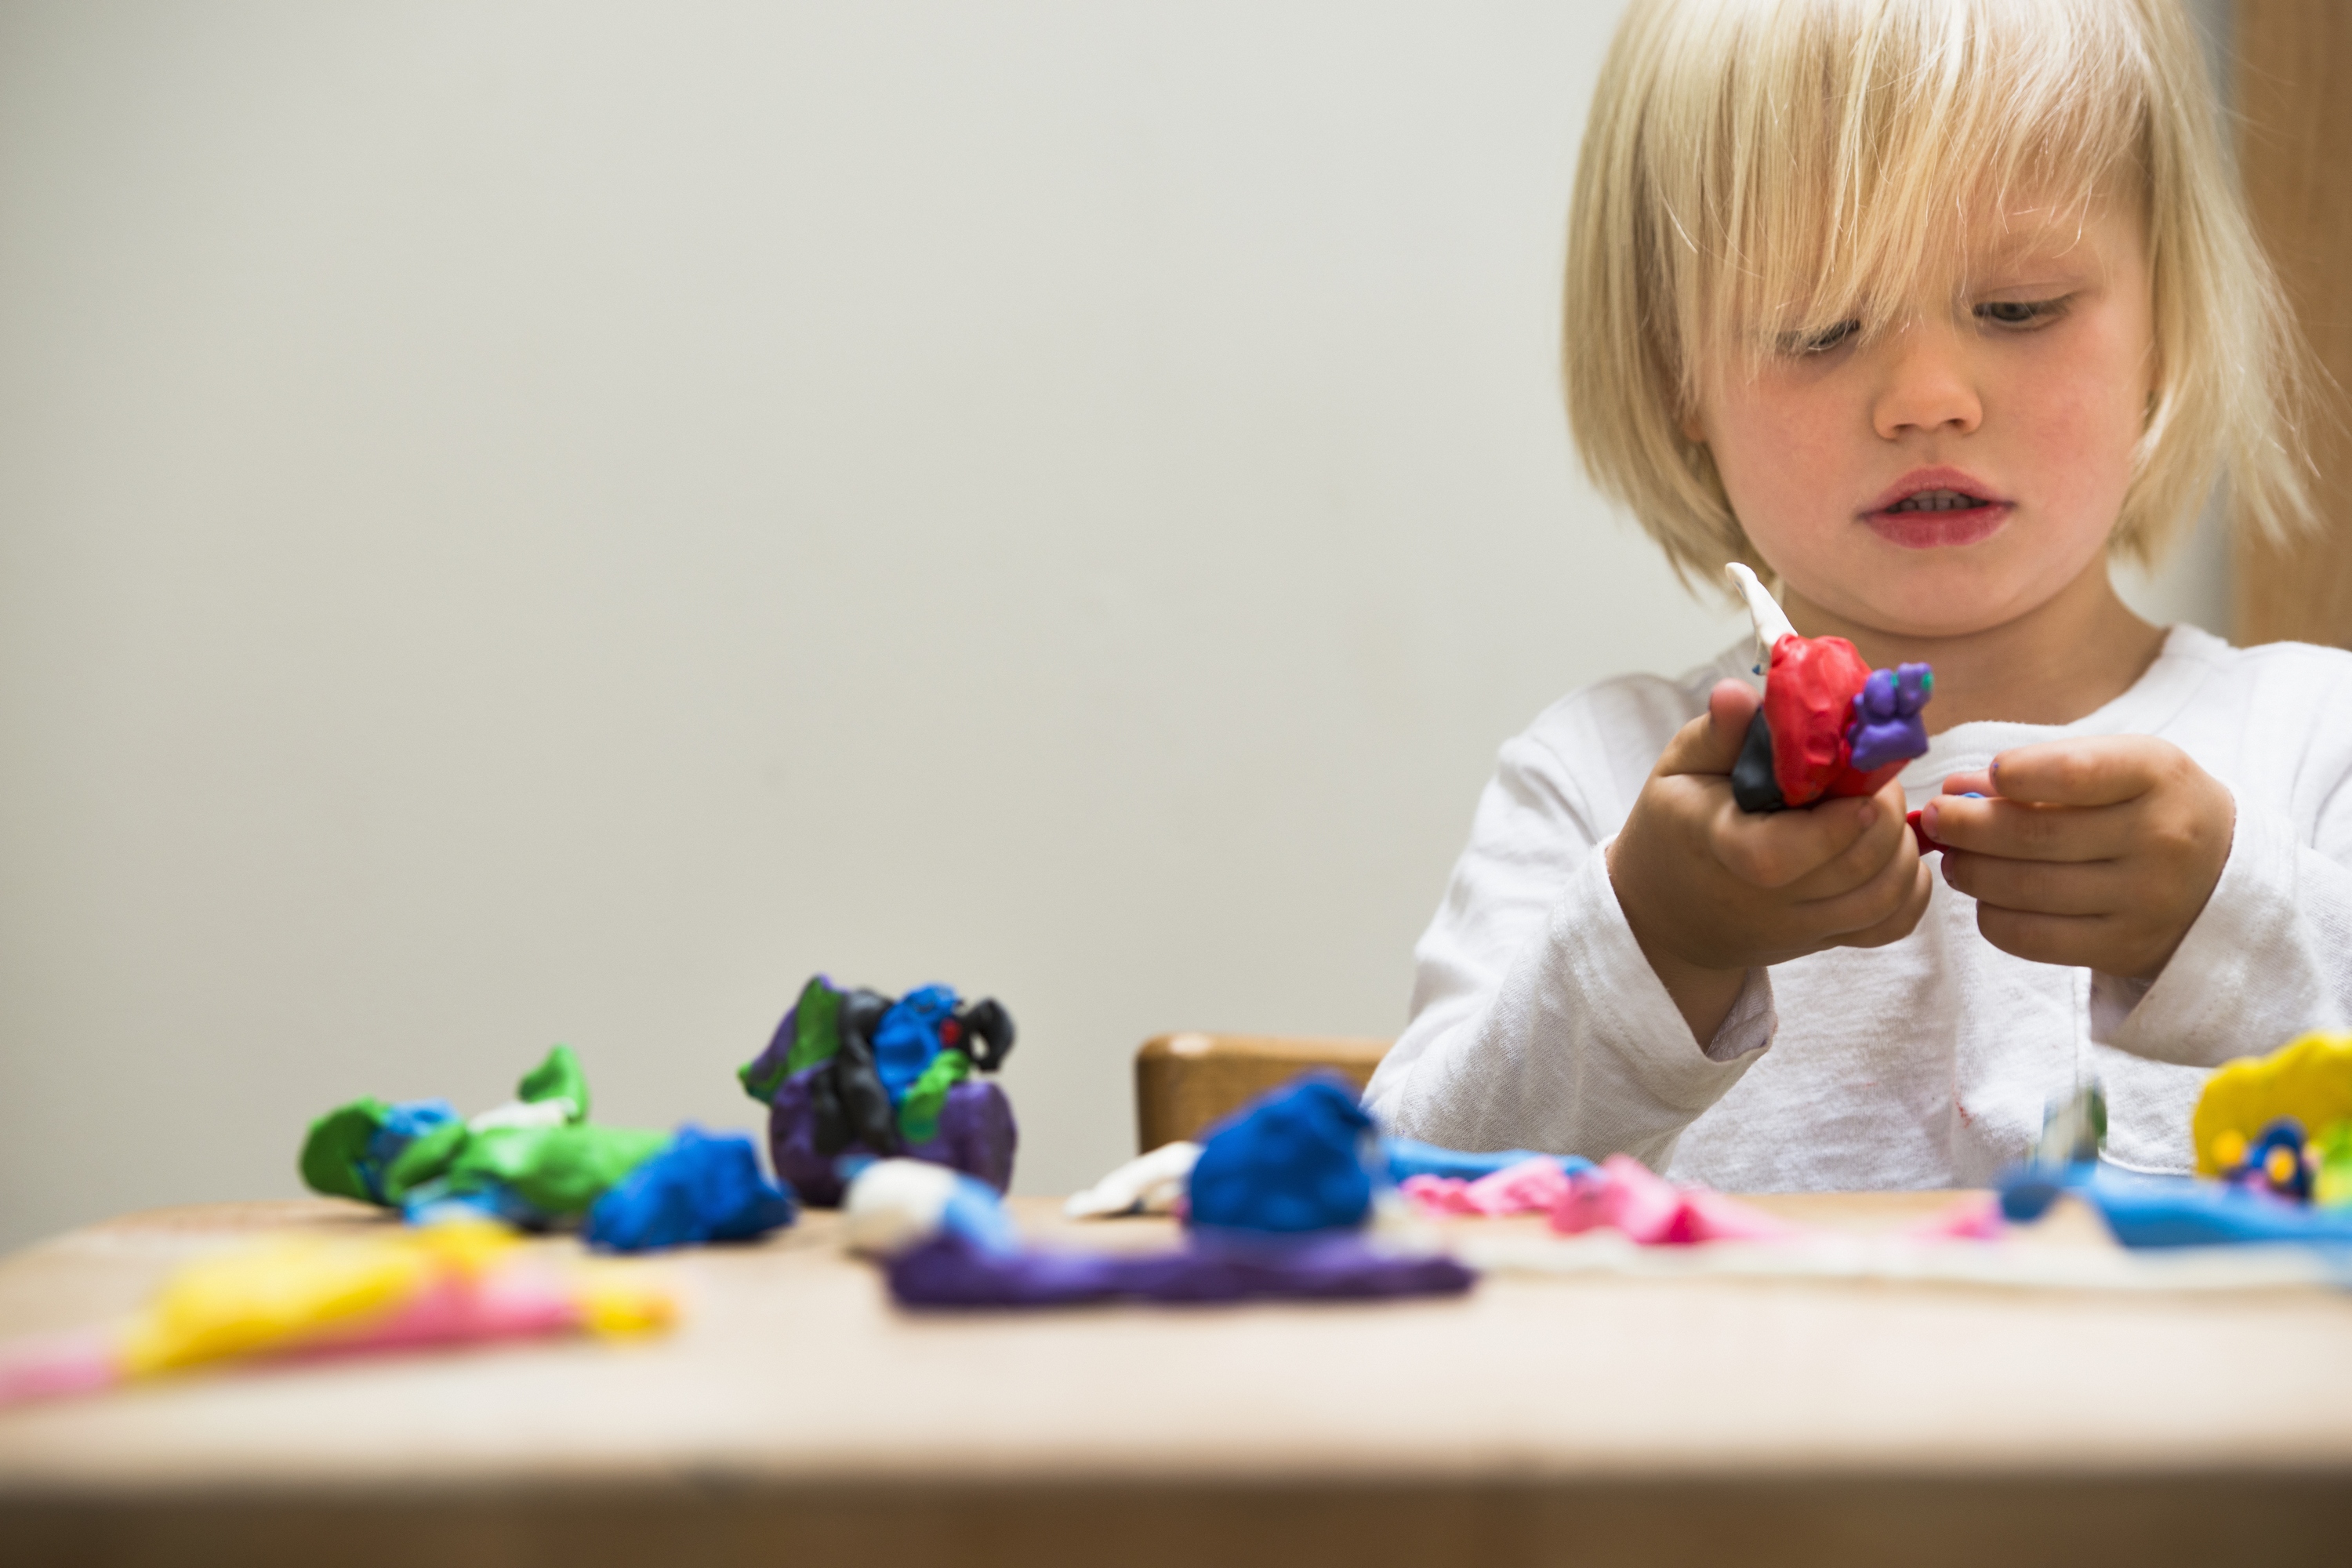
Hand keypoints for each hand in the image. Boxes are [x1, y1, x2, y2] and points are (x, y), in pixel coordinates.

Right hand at [1609, 680, 1933, 1040]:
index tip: (1864, 796)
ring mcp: (1801, 925)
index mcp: (1723, 847)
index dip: (1833, 829)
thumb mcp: (1679, 771)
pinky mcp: (1826, 938)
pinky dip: (1911, 889)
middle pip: (1853, 868)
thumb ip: (1715, 734)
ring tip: (1882, 810)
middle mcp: (1767, 897)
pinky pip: (1890, 925)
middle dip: (1885, 812)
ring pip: (1882, 895)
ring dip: (1902, 845)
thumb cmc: (1677, 829)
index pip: (1778, 857)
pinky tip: (1897, 855)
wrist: (1670, 915)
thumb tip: (1738, 694)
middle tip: (1872, 776)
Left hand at [1921, 736, 2234, 980]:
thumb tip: (1957, 787)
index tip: (1986, 774)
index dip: (2017, 773)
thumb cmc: (2149, 805)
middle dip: (1966, 825)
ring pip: (2027, 888)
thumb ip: (2044, 767)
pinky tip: (1986, 897)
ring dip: (1972, 871)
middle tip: (1936, 817)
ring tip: (1953, 857)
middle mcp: (2159, 839)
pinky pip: (2033, 937)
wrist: (2224, 876)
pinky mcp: (2123, 947)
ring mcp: (2144, 900)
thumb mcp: (2120, 766)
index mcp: (2157, 776)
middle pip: (2036, 835)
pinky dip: (1993, 916)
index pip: (2074, 772)